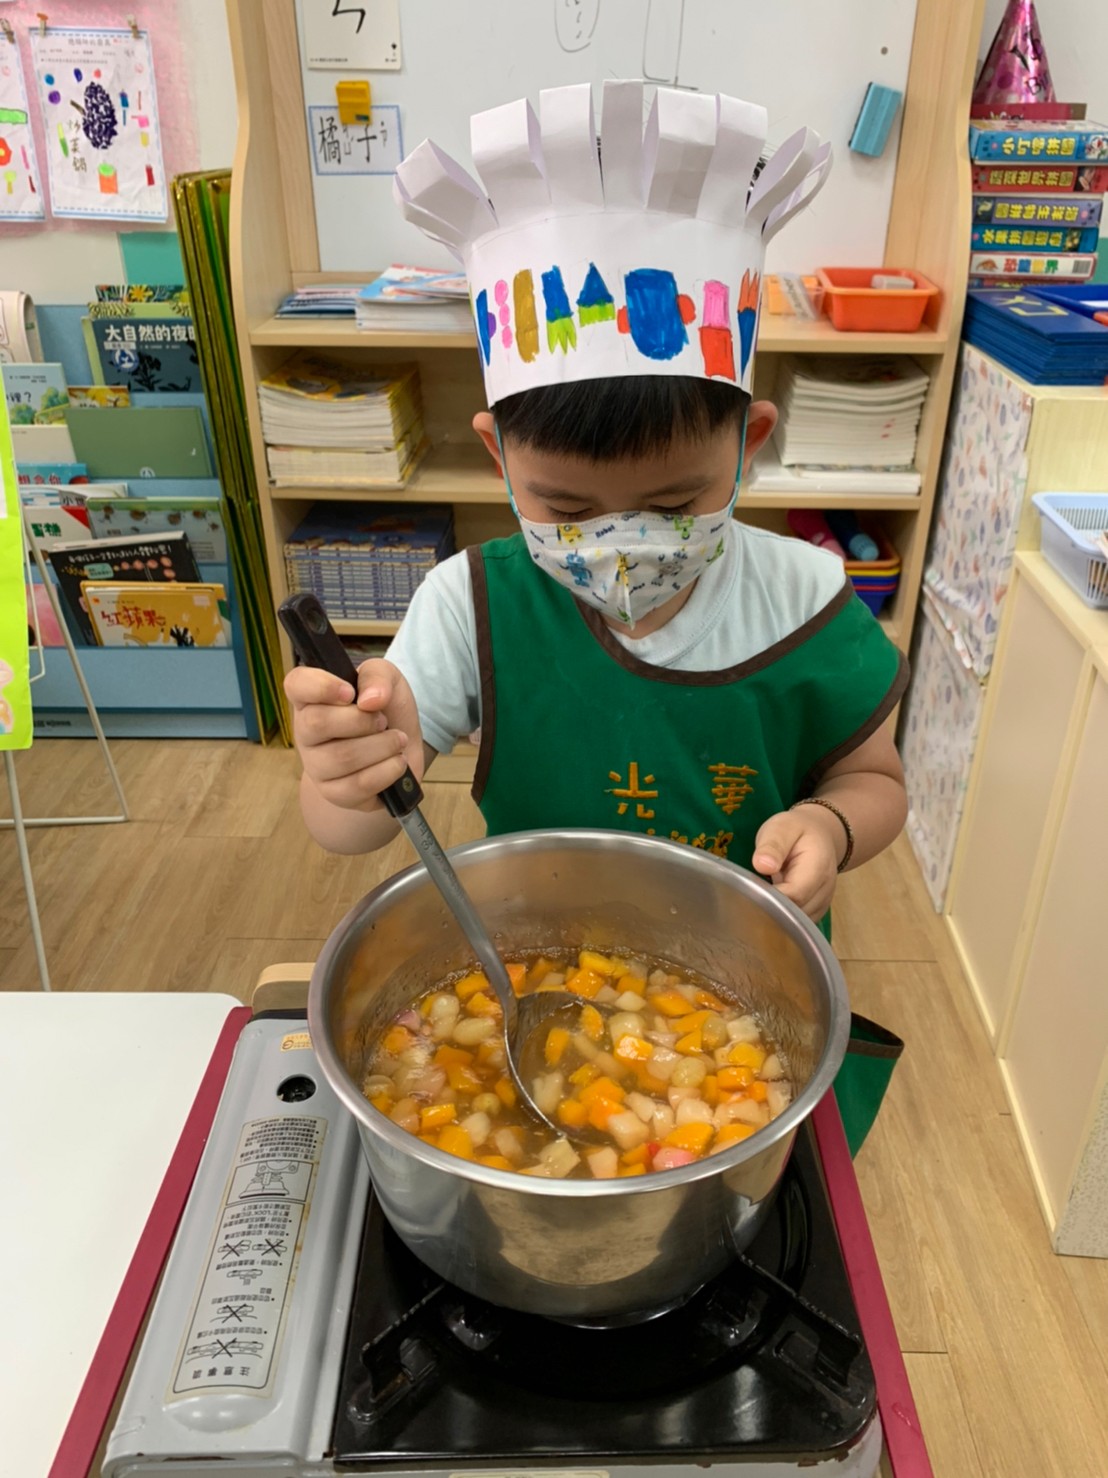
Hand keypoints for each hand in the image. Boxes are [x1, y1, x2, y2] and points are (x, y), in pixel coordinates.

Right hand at [285, 657, 424, 811]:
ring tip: (398, 741)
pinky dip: (387, 771)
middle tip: (383, 721)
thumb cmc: (386, 709)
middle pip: (317, 723)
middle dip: (362, 720)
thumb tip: (370, 700)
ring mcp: (316, 765)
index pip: (296, 684)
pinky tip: (397, 762)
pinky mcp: (334, 793)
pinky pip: (357, 785)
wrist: (402, 750)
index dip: (320, 686)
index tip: (350, 692)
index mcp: (312, 698)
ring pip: (342, 757)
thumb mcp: (387, 680)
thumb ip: (377, 676)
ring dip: (382, 746)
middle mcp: (306, 732)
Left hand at [751, 805, 844, 920]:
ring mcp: (823, 904)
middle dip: (770, 911)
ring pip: (797, 925)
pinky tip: (767, 908)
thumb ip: (772, 846)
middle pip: (796, 914)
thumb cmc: (797, 830)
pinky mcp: (816, 911)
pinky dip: (782, 921)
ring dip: (775, 918)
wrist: (820, 835)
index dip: (770, 899)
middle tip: (745, 901)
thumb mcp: (782, 828)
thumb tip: (762, 865)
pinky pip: (798, 925)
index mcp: (818, 867)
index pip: (794, 895)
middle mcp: (825, 890)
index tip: (747, 894)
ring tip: (756, 902)